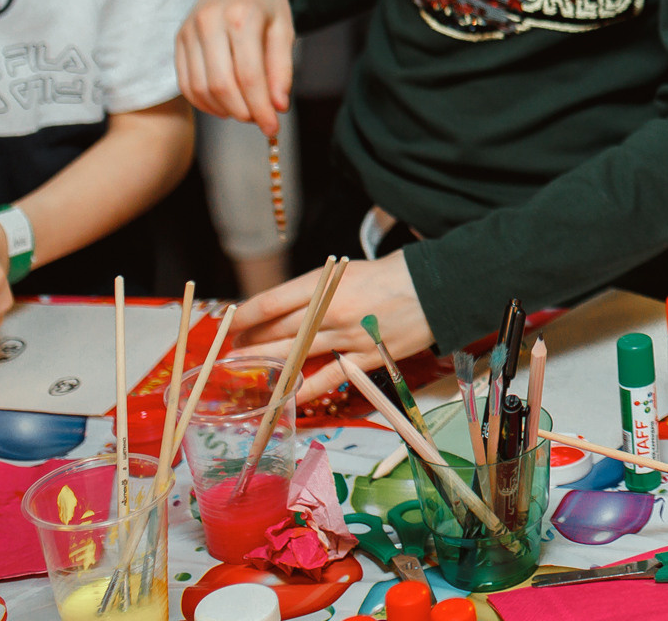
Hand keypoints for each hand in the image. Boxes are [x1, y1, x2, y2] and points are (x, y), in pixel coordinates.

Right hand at [176, 0, 294, 135]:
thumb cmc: (267, 4)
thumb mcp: (284, 30)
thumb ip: (282, 68)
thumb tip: (279, 106)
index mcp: (241, 16)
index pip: (249, 75)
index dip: (261, 107)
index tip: (274, 127)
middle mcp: (210, 22)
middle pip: (221, 84)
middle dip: (243, 111)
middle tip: (261, 121)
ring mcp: (189, 30)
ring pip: (200, 86)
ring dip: (223, 109)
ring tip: (245, 113)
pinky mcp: (178, 39)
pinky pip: (185, 81)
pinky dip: (203, 101)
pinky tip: (224, 107)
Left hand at [235, 252, 427, 402]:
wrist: (438, 286)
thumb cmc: (394, 273)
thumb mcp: (350, 271)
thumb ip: (320, 290)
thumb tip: (286, 308)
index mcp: (327, 282)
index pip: (272, 302)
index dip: (245, 315)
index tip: (229, 322)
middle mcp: (332, 311)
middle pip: (278, 330)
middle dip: (251, 341)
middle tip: (234, 349)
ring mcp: (349, 337)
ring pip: (296, 354)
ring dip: (268, 364)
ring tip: (249, 368)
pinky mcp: (367, 357)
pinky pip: (328, 377)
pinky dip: (305, 389)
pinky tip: (286, 396)